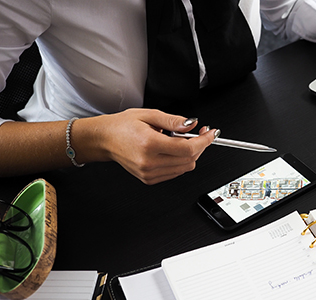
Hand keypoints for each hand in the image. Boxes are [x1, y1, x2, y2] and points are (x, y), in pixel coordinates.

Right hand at [77, 108, 217, 184]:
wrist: (105, 140)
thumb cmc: (123, 126)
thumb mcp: (149, 115)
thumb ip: (174, 121)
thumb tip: (192, 124)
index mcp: (150, 144)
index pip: (188, 148)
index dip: (204, 141)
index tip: (211, 133)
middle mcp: (149, 162)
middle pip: (189, 159)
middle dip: (200, 145)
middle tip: (200, 133)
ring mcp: (149, 173)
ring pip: (185, 168)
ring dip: (191, 154)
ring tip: (181, 140)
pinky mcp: (149, 179)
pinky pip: (175, 172)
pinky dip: (181, 162)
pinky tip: (172, 150)